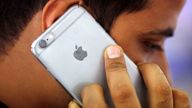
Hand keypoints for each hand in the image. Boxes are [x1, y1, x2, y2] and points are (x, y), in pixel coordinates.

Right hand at [69, 45, 189, 107]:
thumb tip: (76, 103)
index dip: (89, 93)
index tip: (88, 85)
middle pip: (124, 92)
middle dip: (115, 67)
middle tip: (112, 51)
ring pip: (159, 89)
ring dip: (148, 71)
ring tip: (139, 65)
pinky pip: (180, 99)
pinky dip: (172, 89)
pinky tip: (159, 87)